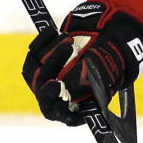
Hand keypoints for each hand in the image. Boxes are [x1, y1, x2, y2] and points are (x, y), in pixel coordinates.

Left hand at [22, 2, 142, 124]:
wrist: (105, 46)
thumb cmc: (109, 66)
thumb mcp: (105, 76)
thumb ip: (91, 80)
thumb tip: (76, 78)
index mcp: (70, 109)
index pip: (53, 110)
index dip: (52, 98)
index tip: (57, 83)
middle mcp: (54, 97)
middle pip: (40, 87)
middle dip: (53, 65)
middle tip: (67, 49)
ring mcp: (45, 78)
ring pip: (34, 67)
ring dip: (51, 50)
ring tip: (70, 38)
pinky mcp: (39, 60)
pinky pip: (33, 52)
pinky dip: (43, 40)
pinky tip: (55, 32)